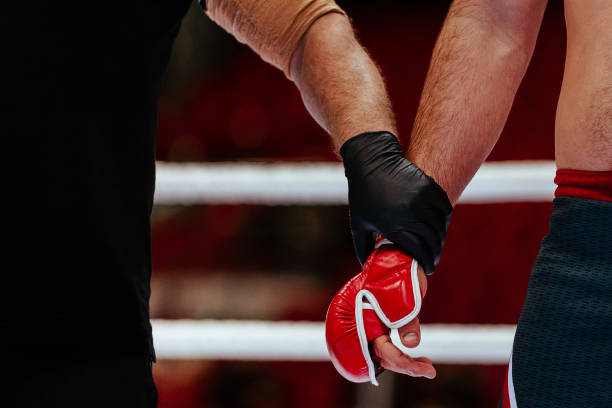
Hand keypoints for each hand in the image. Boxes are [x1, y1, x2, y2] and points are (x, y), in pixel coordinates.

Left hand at [340, 131, 451, 274]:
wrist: (371, 161)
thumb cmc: (362, 194)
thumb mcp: (358, 223)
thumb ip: (363, 248)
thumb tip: (367, 268)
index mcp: (393, 226)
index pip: (418, 251)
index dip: (425, 262)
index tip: (427, 268)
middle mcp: (409, 214)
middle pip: (432, 241)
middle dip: (434, 254)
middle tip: (432, 259)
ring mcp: (421, 199)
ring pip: (440, 227)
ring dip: (440, 239)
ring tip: (436, 245)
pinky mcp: (429, 186)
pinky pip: (445, 208)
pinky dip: (445, 220)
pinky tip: (440, 226)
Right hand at [371, 266, 435, 378]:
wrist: (394, 258)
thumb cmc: (395, 274)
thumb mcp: (404, 296)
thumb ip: (407, 320)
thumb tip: (411, 343)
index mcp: (365, 321)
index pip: (384, 351)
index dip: (404, 363)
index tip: (427, 370)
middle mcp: (366, 326)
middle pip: (384, 357)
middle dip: (407, 366)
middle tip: (430, 370)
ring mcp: (373, 326)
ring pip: (386, 354)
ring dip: (406, 363)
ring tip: (427, 367)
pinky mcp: (381, 325)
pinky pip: (389, 346)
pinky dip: (403, 353)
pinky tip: (418, 357)